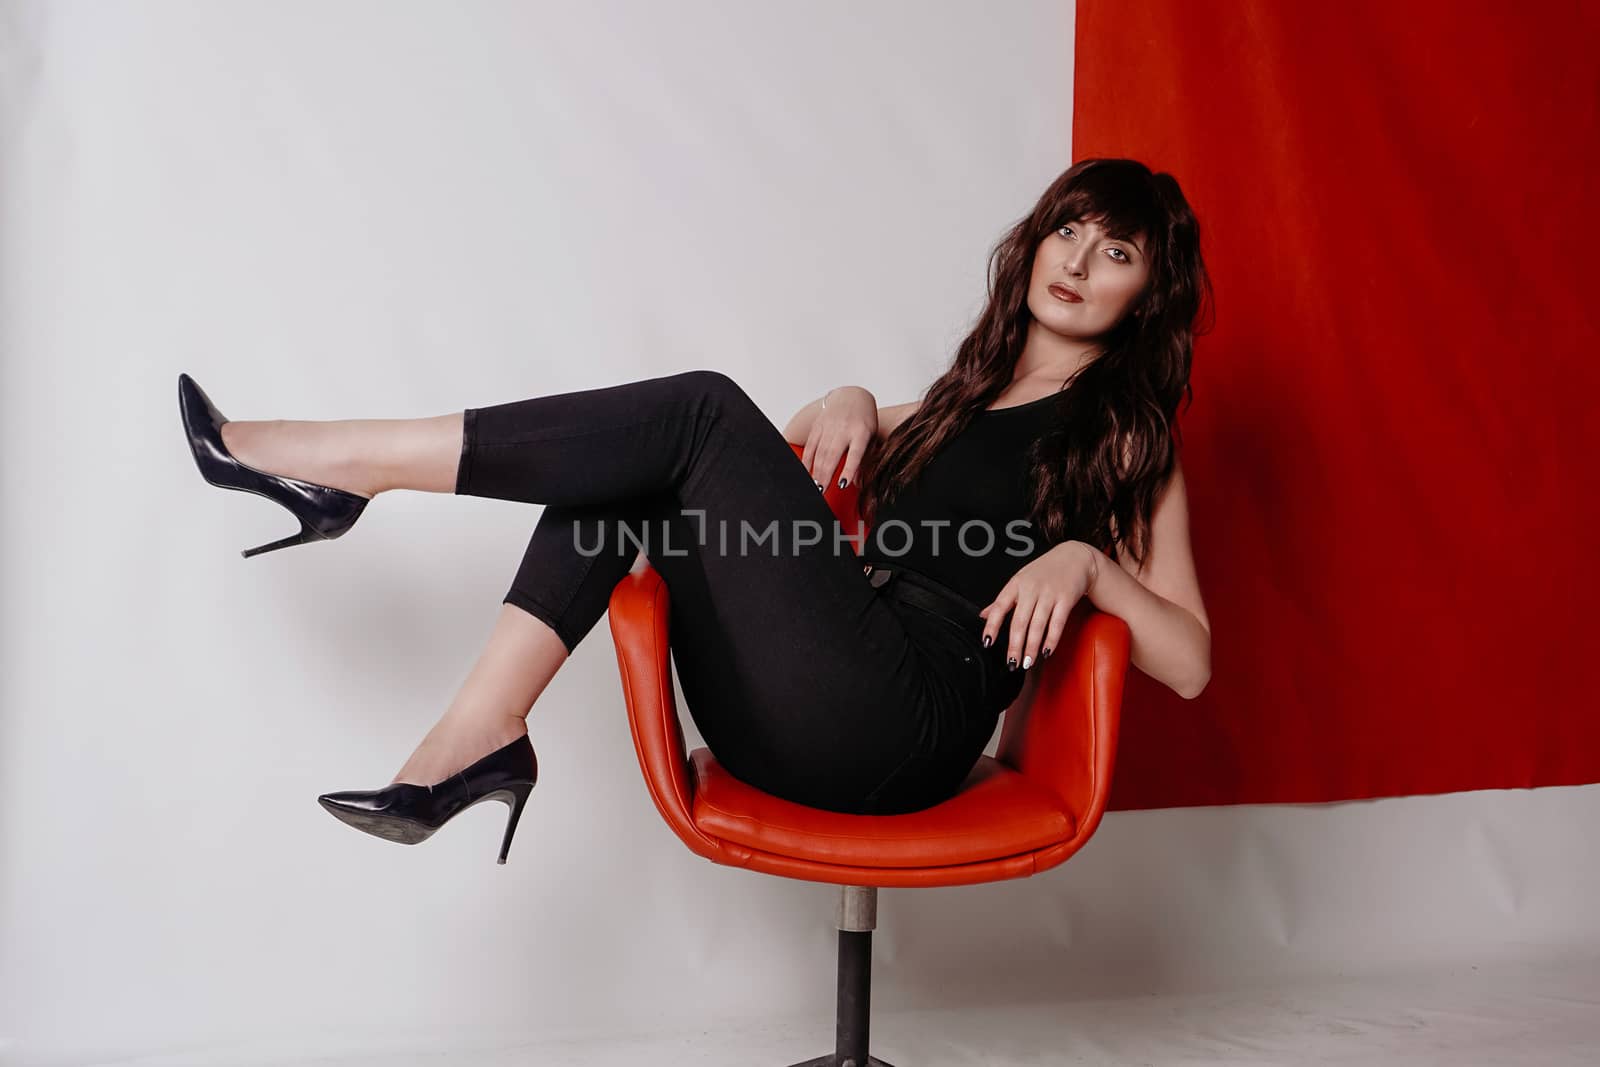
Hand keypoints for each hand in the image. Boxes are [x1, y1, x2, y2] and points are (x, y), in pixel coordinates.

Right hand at [802, 386, 875, 489]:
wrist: (852, 396)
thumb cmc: (865, 420)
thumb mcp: (871, 437)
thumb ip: (865, 458)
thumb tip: (858, 482)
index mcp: (861, 432)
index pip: (855, 453)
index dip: (848, 469)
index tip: (842, 484)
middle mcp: (844, 428)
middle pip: (833, 455)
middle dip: (826, 475)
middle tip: (822, 492)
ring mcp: (829, 426)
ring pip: (820, 452)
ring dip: (816, 471)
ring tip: (815, 486)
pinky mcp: (818, 425)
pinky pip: (811, 445)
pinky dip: (807, 460)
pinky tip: (806, 471)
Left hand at [978, 541, 1098, 669]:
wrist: (1075, 557)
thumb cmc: (1044, 571)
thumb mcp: (1020, 581)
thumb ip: (1002, 600)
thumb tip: (982, 615)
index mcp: (1016, 584)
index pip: (999, 607)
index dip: (992, 626)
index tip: (987, 643)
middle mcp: (1031, 589)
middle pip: (1019, 622)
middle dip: (1015, 646)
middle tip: (1012, 663)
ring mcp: (1049, 594)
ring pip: (1038, 625)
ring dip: (1032, 647)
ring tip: (1028, 662)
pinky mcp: (1066, 599)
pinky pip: (1057, 623)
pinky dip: (1051, 640)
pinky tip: (1046, 652)